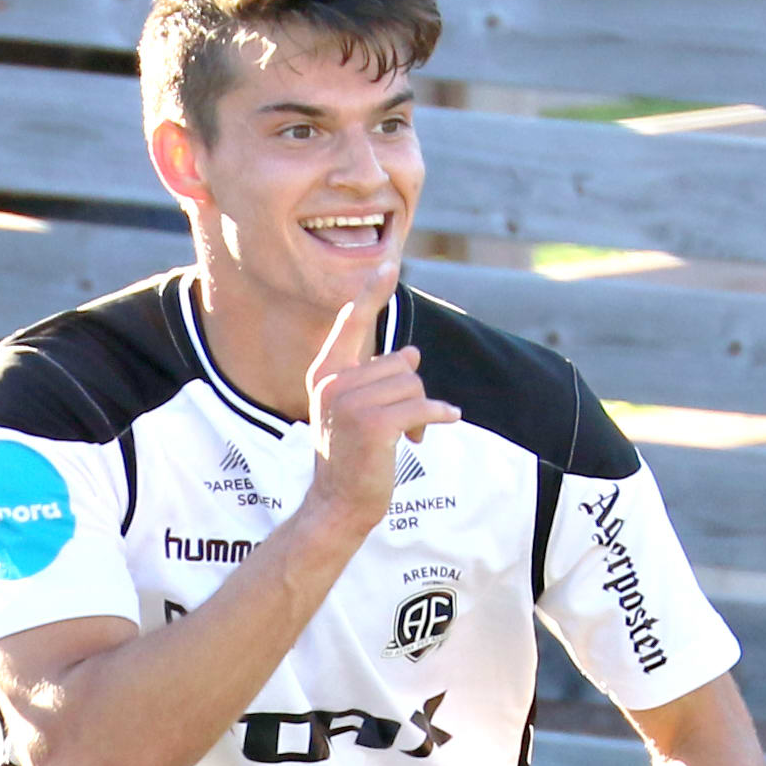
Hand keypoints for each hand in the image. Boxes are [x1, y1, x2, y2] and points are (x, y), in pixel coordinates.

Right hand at [302, 299, 455, 534]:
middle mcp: (332, 383)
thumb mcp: (356, 408)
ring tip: (404, 435)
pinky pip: (421, 407)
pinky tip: (440, 425)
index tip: (388, 262)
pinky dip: (437, 417)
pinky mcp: (373, 425)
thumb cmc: (351, 456)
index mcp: (325, 374)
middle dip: (409, 392)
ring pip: (413, 385)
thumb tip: (412, 354)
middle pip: (400, 362)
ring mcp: (349, 404)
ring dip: (419, 411)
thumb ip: (377, 376)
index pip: (350, 324)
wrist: (338, 503)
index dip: (371, 293)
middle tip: (397, 422)